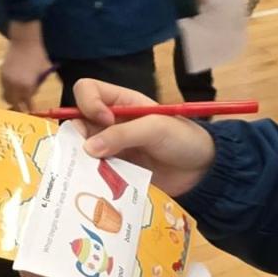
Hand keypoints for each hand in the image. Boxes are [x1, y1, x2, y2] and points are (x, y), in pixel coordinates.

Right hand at [0, 33, 51, 111]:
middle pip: (14, 103)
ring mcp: (6, 80)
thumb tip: (32, 93)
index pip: (27, 103)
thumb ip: (38, 84)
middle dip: (20, 107)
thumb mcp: (43, 71)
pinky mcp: (1, 73)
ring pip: (6, 96)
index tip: (32, 111)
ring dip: (12, 99)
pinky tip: (14, 86)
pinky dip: (8, 89)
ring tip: (18, 98)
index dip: (30, 108)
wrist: (24, 41)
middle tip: (24, 108)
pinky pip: (3, 87)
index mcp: (27, 86)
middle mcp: (15, 85)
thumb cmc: (38, 55)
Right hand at [77, 80, 216, 197]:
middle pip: (76, 122)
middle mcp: (109, 124)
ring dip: (81, 160)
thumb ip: (123, 134)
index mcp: (120, 102)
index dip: (88, 103)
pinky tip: (97, 185)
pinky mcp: (113, 172)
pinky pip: (92, 173)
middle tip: (88, 153)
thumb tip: (88, 147)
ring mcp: (110, 149)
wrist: (201, 171)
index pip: (87, 90)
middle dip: (77, 136)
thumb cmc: (183, 139)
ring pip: (80, 150)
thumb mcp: (156, 128)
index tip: (105, 120)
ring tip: (92, 172)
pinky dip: (90, 178)